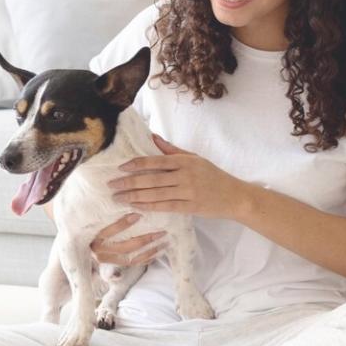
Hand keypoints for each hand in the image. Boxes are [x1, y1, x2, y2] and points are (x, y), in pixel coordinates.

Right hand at [89, 212, 166, 267]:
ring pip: (132, 259)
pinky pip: (135, 264)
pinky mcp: (117, 265)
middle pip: (124, 248)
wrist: (87, 242)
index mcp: (93, 237)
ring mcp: (109, 260)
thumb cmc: (95, 223)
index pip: (109, 232)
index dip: (123, 224)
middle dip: (145, 240)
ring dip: (150, 250)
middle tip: (161, 231)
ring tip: (165, 242)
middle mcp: (100, 252)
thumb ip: (107, 211)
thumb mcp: (97, 217)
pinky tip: (159, 250)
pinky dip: (148, 258)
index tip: (138, 214)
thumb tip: (121, 195)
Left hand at [109, 134, 251, 219]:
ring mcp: (187, 192)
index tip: (120, 167)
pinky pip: (164, 207)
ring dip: (133, 195)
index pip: (155, 161)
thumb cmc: (213, 176)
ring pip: (155, 194)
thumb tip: (153, 137)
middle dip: (129, 182)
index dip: (136, 164)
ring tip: (117, 197)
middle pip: (151, 179)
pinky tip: (134, 205)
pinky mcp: (189, 207)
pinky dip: (147, 206)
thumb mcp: (195, 158)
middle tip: (111, 185)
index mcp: (185, 161)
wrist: (234, 196)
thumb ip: (172, 150)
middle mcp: (185, 176)